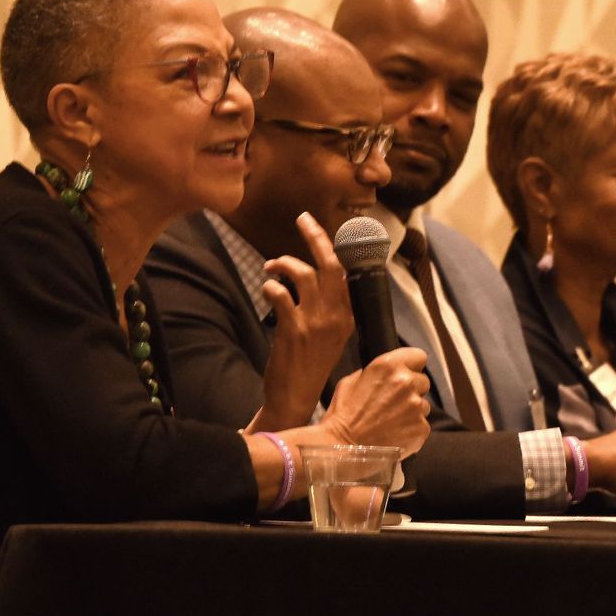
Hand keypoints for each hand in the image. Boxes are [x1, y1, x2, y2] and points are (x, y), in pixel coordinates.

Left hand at [255, 212, 353, 428]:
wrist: (294, 397)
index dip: (334, 246)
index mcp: (348, 316)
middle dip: (316, 237)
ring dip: (283, 263)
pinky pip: (281, 294)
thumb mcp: (331, 337)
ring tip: (271, 266)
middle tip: (302, 218)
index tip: (322, 229)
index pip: (346, 272)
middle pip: (330, 265)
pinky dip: (271, 285)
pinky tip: (267, 288)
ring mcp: (315, 322)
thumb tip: (317, 279)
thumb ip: (330, 309)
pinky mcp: (293, 329)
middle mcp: (336, 316)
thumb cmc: (309, 366)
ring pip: (304, 274)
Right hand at [322, 346, 431, 456]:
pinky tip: (395, 435)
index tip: (407, 374)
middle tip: (394, 404)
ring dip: (412, 411)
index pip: (419, 356)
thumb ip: (374, 373)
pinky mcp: (421, 427)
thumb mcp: (351, 382)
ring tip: (392, 422)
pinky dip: (412, 430)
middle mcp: (406, 382)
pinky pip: (422, 425)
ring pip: (423, 405)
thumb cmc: (343, 415)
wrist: (343, 448)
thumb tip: (387, 375)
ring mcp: (416, 406)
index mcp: (389, 366)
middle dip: (412, 391)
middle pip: (423, 382)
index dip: (413, 366)